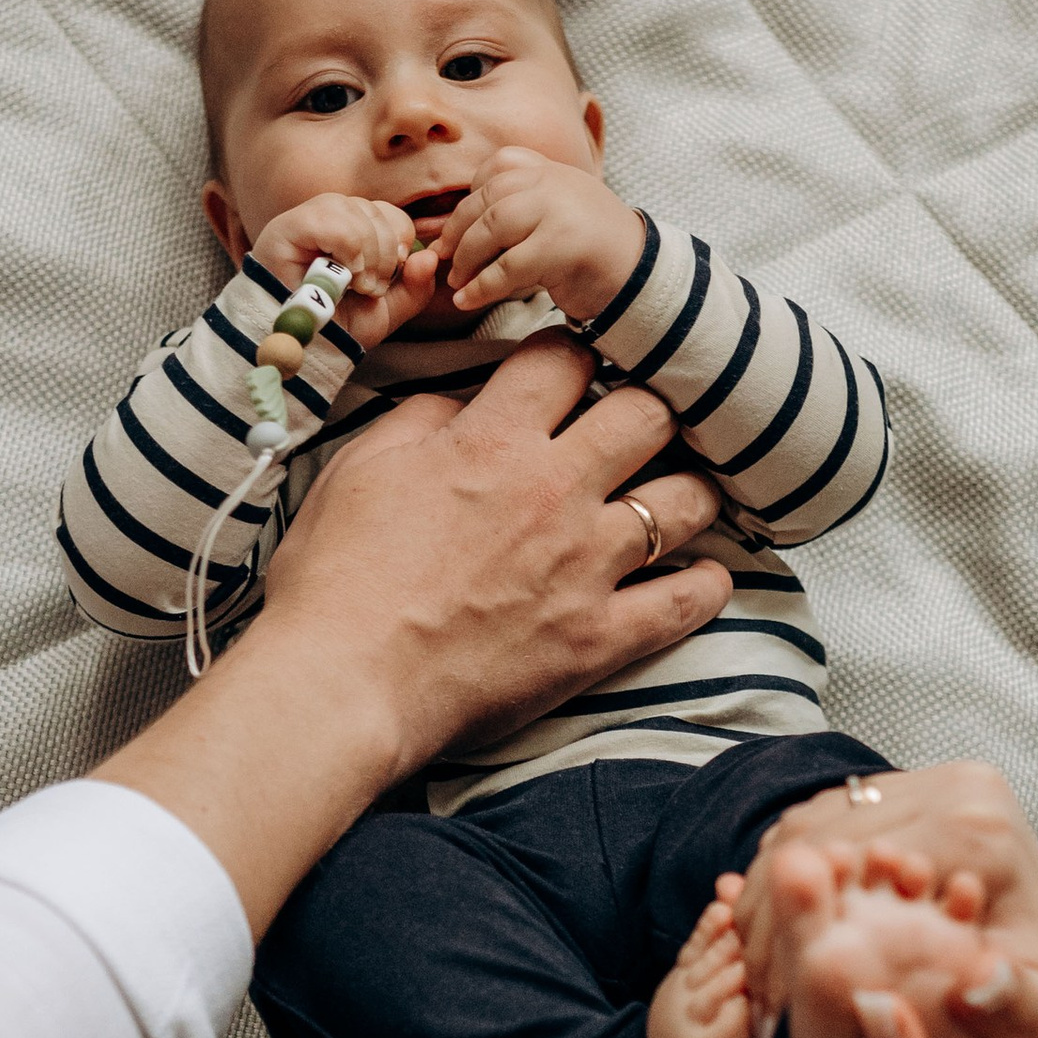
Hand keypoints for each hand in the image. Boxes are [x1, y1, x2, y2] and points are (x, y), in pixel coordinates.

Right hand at [251, 195, 439, 349]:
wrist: (303, 353)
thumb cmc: (337, 330)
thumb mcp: (387, 311)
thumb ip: (416, 286)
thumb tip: (430, 256)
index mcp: (351, 231)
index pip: (388, 212)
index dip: (399, 240)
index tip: (391, 276)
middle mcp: (327, 219)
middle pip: (374, 209)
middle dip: (385, 253)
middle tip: (371, 289)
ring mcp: (304, 220)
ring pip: (354, 209)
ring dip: (367, 253)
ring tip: (356, 285)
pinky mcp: (285, 229)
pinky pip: (329, 218)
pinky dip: (347, 246)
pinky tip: (344, 273)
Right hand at [264, 333, 728, 770]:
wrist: (344, 683)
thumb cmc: (334, 580)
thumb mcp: (356, 470)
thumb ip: (419, 421)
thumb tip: (459, 405)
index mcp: (492, 441)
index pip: (563, 358)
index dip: (570, 354)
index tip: (569, 372)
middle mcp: (554, 491)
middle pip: (648, 414)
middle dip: (648, 409)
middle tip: (636, 428)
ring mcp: (586, 565)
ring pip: (686, 501)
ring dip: (689, 492)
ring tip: (676, 497)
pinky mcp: (598, 637)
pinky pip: (684, 601)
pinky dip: (704, 586)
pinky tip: (703, 576)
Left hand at [440, 150, 643, 322]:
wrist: (641, 276)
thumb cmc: (593, 250)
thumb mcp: (558, 210)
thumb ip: (522, 204)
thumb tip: (461, 226)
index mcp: (551, 170)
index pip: (495, 169)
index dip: (468, 200)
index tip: (455, 230)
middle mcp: (552, 182)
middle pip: (486, 201)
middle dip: (458, 233)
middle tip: (445, 260)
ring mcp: (557, 211)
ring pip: (491, 229)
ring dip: (466, 259)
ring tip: (457, 282)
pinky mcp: (560, 246)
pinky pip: (506, 266)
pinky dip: (481, 286)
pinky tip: (468, 300)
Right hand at [738, 766, 1037, 1037]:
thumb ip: (1011, 1012)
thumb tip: (980, 983)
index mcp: (981, 831)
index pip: (848, 858)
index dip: (797, 929)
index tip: (774, 1004)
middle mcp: (958, 790)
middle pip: (817, 833)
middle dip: (769, 913)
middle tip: (753, 991)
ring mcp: (930, 785)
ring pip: (804, 826)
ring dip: (769, 899)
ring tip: (761, 973)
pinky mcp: (906, 798)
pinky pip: (816, 828)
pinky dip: (789, 886)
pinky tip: (785, 945)